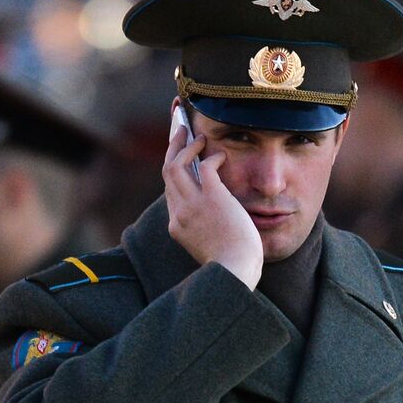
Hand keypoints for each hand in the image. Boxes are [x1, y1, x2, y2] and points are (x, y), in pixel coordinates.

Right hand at [162, 122, 262, 289]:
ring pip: (176, 164)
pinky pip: (205, 166)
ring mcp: (192, 205)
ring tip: (197, 135)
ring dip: (185, 145)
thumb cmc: (231, 264)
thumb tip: (217, 211)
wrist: (235, 272)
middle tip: (180, 131)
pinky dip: (211, 157)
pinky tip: (221, 156)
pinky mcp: (211, 197)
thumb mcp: (208, 245)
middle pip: (167, 172)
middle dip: (173, 148)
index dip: (175, 172)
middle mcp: (178, 213)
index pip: (170, 191)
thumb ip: (205, 227)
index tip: (181, 159)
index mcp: (176, 226)